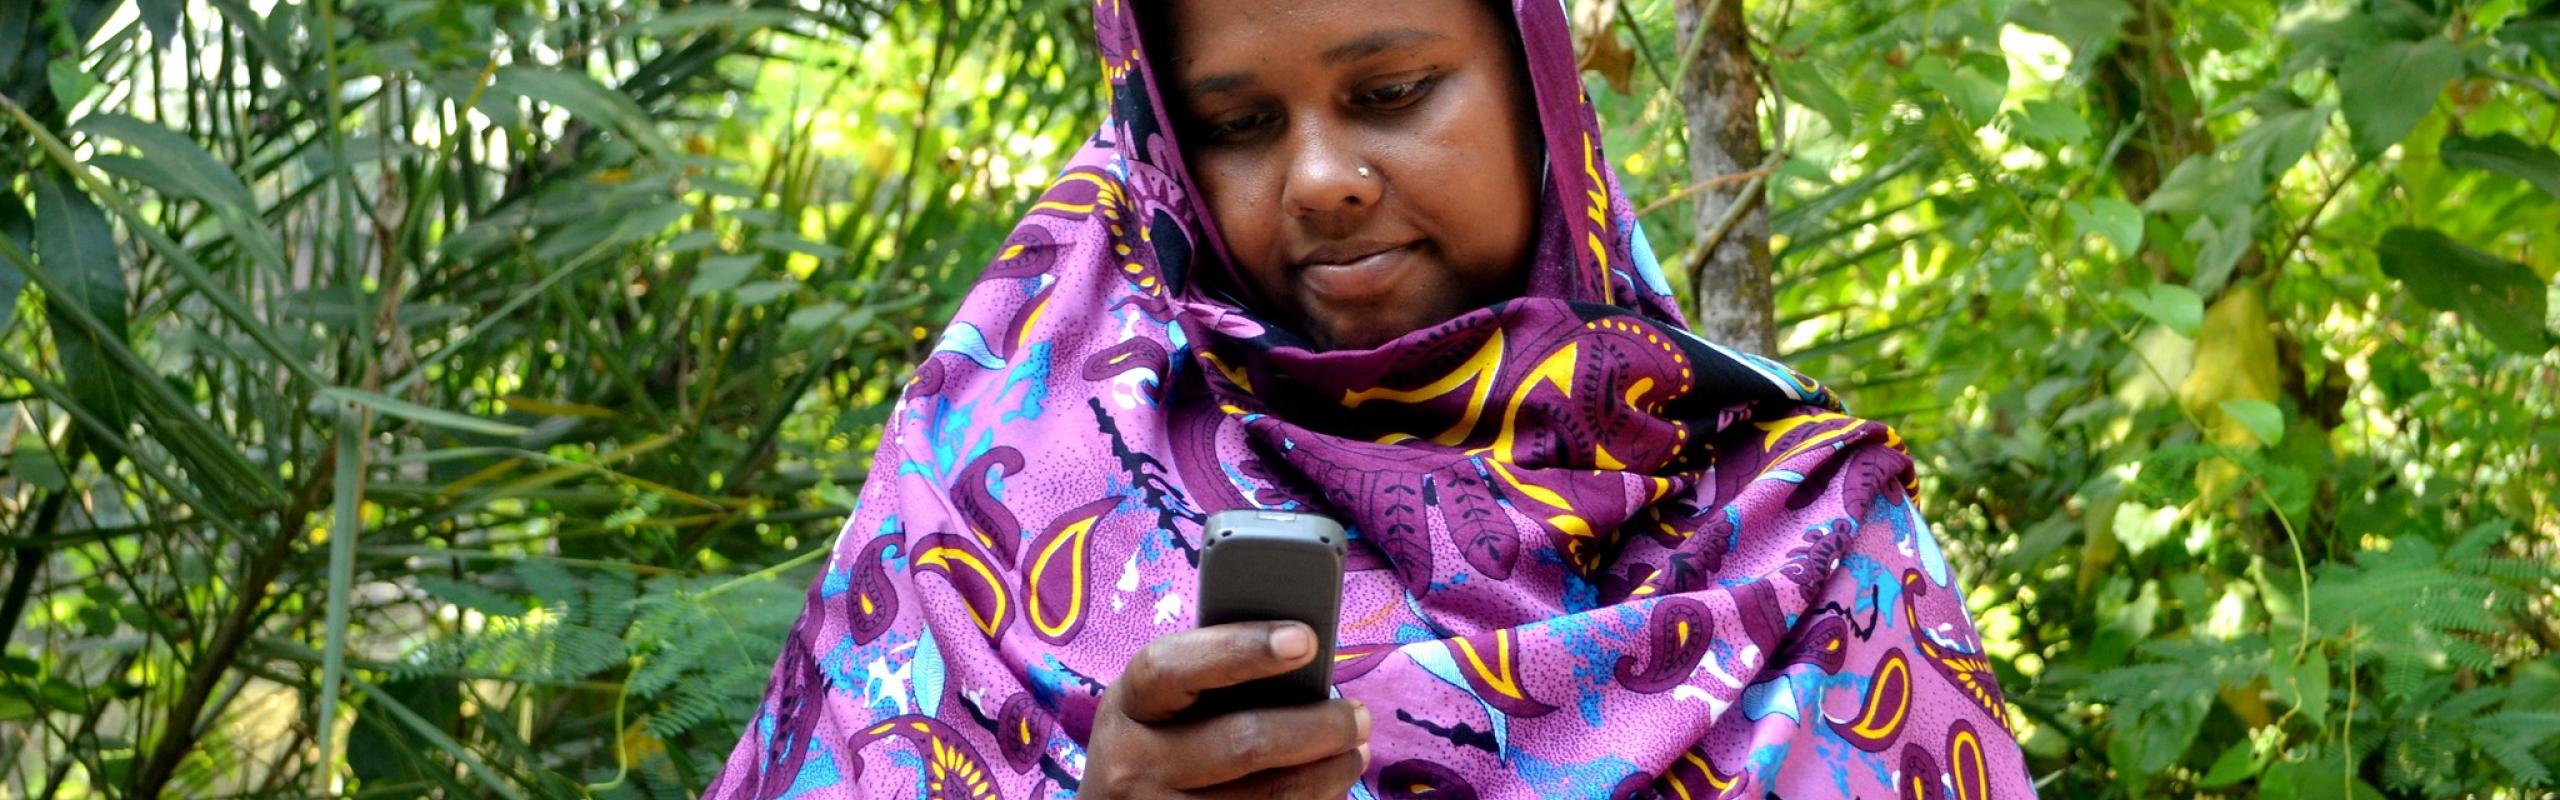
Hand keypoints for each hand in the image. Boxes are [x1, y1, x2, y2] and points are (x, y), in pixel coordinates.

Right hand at [1080, 621, 1371, 798]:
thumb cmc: (1160, 741)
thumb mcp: (1163, 705)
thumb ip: (1213, 680)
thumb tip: (1305, 660)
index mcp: (1128, 705)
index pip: (1174, 667)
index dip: (1240, 649)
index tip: (1306, 639)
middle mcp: (1132, 766)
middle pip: (1241, 742)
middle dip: (1318, 727)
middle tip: (1359, 716)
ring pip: (1268, 798)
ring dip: (1328, 773)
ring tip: (1356, 751)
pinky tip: (1330, 787)